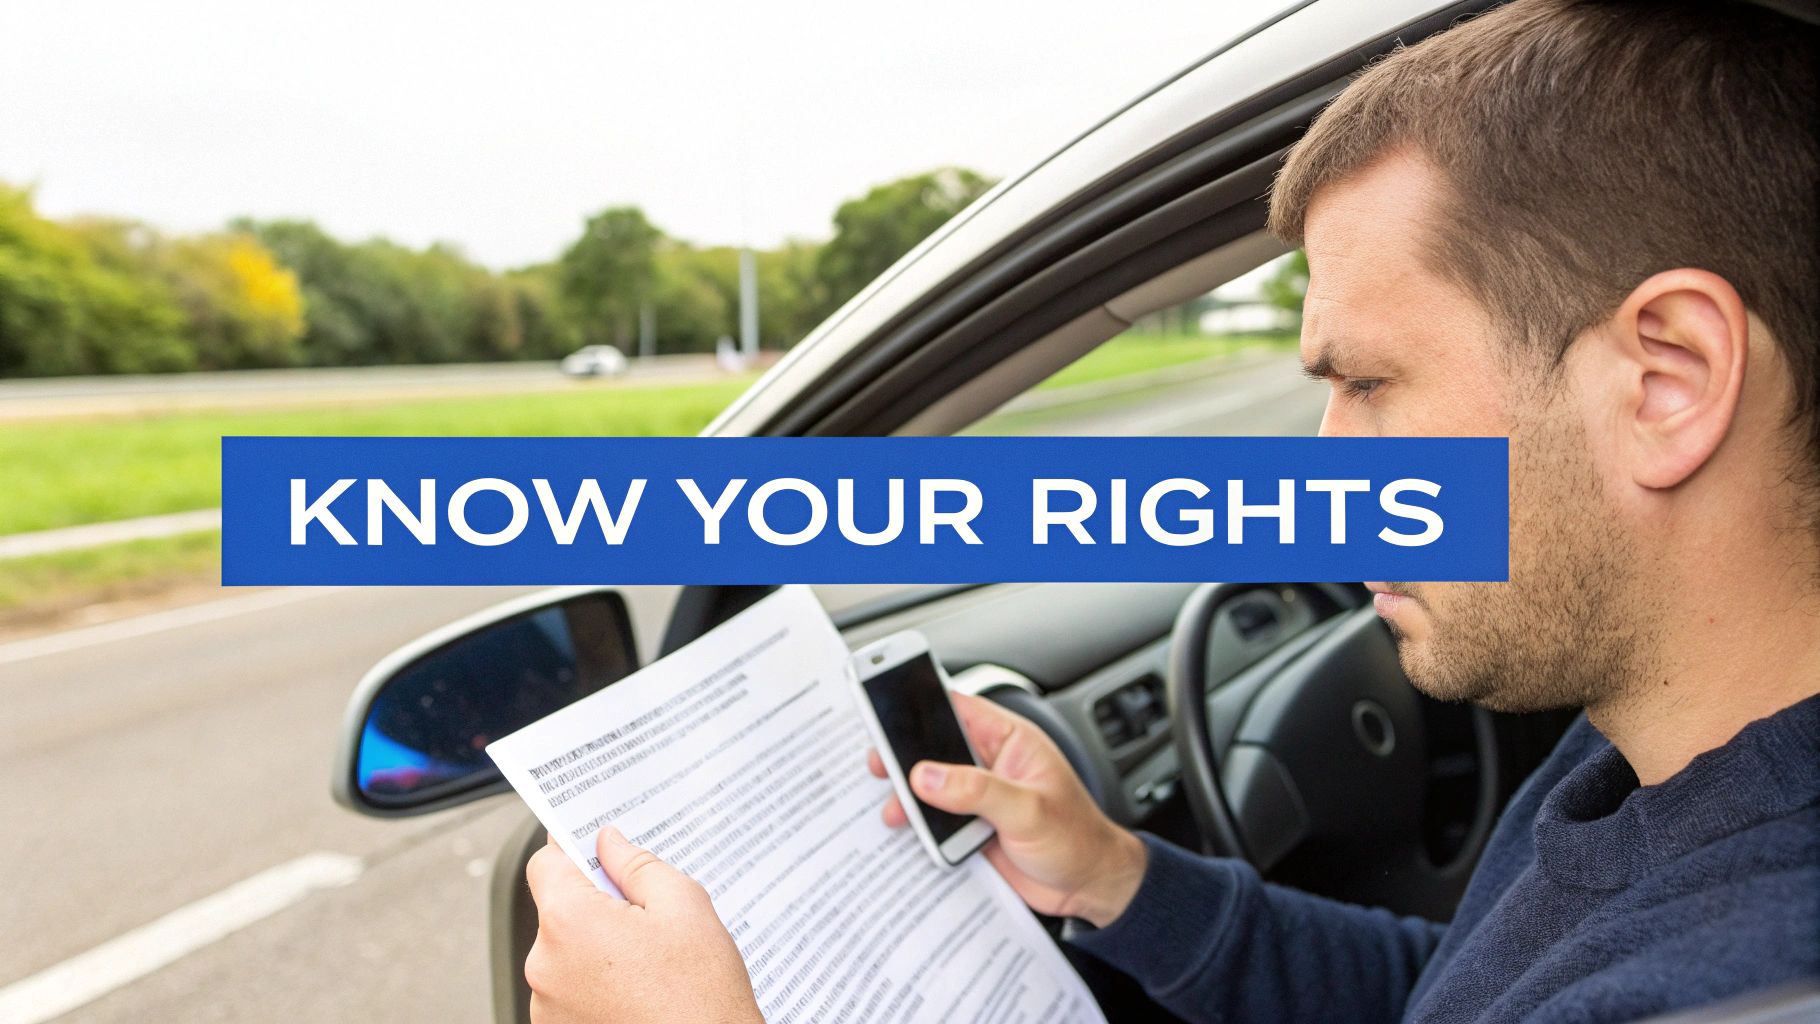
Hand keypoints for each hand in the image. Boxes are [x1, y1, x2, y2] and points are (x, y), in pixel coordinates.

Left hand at [523, 827, 762, 1023]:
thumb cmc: (702, 998)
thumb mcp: (685, 907)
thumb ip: (638, 865)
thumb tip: (609, 843)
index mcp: (570, 923)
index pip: (545, 863)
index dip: (572, 849)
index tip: (593, 847)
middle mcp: (546, 966)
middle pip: (558, 910)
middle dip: (595, 904)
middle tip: (645, 915)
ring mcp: (548, 1006)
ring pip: (565, 951)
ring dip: (596, 947)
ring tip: (648, 963)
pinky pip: (569, 988)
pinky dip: (595, 982)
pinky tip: (638, 989)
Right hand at [869, 692, 1146, 927]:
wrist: (1090, 889)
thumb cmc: (1078, 840)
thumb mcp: (1028, 810)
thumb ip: (977, 790)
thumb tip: (928, 775)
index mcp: (1011, 742)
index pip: (960, 710)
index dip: (924, 707)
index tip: (889, 712)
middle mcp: (992, 765)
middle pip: (937, 749)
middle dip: (907, 757)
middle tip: (880, 766)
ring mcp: (980, 798)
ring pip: (932, 788)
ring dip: (911, 799)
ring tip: (895, 810)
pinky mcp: (973, 828)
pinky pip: (937, 821)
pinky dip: (920, 827)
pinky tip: (908, 834)